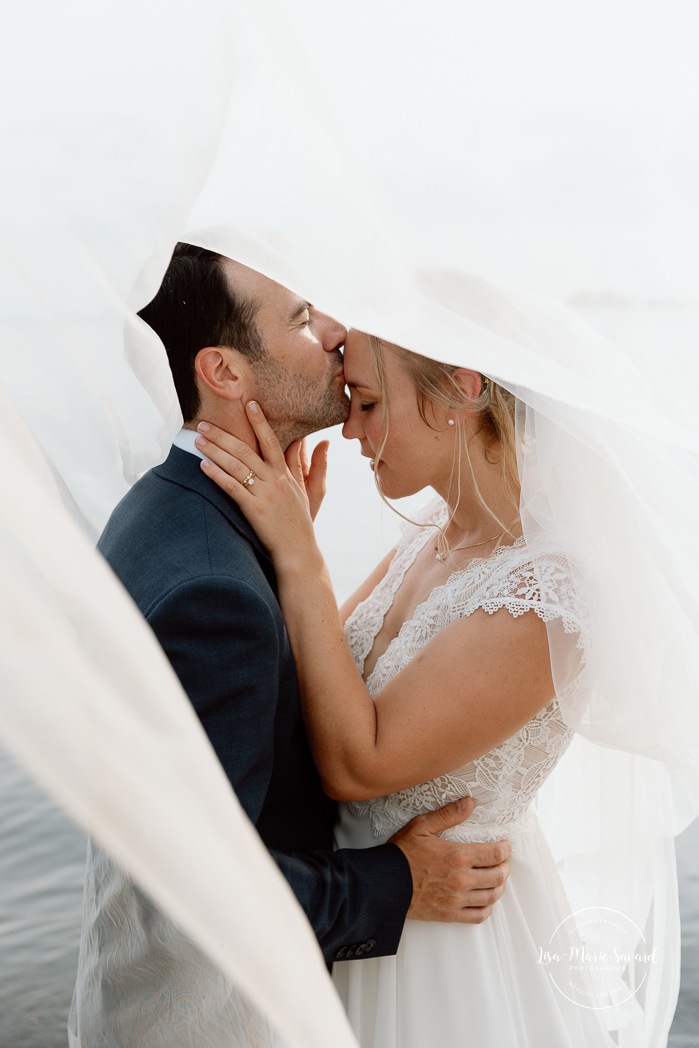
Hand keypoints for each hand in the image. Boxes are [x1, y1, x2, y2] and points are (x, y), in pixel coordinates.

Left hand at [196, 404, 324, 569]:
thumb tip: (323, 442)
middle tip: (204, 423)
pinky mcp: (254, 509)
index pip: (271, 440)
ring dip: (215, 451)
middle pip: (246, 449)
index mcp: (285, 474)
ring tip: (199, 440)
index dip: (260, 421)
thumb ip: (315, 465)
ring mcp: (264, 494)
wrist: (298, 551)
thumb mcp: (313, 491)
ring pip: (236, 465)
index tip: (249, 404)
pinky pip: (232, 488)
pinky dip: (217, 475)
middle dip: (223, 435)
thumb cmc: (302, 523)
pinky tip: (204, 466)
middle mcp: (274, 480)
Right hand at [390, 798, 510, 923]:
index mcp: (457, 856)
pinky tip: (484, 899)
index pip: (495, 854)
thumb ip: (447, 814)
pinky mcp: (450, 915)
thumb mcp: (421, 826)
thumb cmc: (401, 854)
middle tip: (503, 861)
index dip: (505, 849)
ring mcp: (457, 900)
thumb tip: (470, 802)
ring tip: (496, 878)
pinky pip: (478, 915)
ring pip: (491, 896)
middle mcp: (461, 880)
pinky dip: (487, 908)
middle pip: (498, 876)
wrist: (384, 884)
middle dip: (505, 867)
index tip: (505, 845)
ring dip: (499, 886)